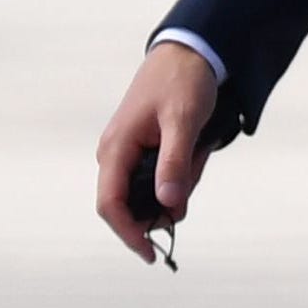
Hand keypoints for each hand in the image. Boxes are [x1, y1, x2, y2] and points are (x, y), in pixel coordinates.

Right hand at [94, 41, 219, 260]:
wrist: (189, 52)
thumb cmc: (183, 83)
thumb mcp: (184, 121)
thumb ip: (175, 162)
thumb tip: (168, 205)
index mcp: (116, 149)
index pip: (110, 205)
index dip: (129, 233)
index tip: (152, 254)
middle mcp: (114, 154)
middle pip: (129, 204)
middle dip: (162, 206)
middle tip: (193, 176)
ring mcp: (127, 152)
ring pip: (148, 192)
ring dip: (177, 185)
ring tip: (198, 151)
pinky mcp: (142, 150)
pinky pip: (159, 176)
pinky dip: (180, 174)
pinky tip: (196, 150)